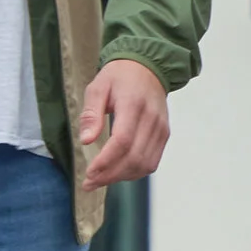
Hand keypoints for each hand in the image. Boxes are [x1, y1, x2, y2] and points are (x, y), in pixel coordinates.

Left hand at [75, 58, 170, 189]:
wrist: (149, 67)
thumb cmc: (119, 77)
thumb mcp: (97, 87)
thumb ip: (91, 114)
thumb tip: (86, 141)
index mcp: (133, 105)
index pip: (122, 141)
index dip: (106, 161)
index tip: (89, 173)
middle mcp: (152, 119)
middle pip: (134, 157)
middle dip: (110, 175)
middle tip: (89, 183)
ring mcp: (161, 128)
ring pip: (144, 164)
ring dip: (122, 177)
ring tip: (101, 180)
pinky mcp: (164, 135)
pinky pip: (152, 161)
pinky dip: (135, 172)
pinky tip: (119, 172)